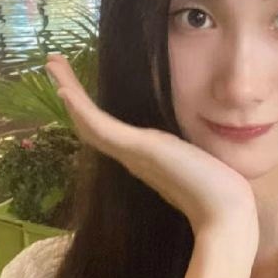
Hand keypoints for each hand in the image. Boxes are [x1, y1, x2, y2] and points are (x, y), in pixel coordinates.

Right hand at [45, 52, 258, 240]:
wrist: (225, 214)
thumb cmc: (219, 188)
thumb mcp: (198, 155)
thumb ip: (188, 146)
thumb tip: (193, 136)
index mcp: (142, 156)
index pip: (104, 128)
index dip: (85, 106)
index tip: (72, 83)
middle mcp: (130, 156)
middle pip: (88, 122)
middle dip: (70, 91)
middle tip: (52, 63)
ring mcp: (131, 154)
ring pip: (88, 120)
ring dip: (69, 89)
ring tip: (52, 62)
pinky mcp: (138, 150)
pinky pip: (101, 127)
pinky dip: (81, 108)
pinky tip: (65, 89)